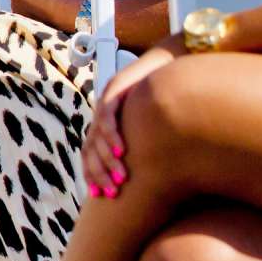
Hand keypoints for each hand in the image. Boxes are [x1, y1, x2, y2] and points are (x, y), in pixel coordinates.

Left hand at [83, 44, 180, 196]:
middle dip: (100, 174)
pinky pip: (107, 115)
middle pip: (90, 150)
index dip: (93, 175)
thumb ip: (152, 149)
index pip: (91, 155)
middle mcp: (102, 117)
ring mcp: (106, 103)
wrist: (171, 64)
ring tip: (121, 177)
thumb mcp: (158, 130)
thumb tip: (163, 180)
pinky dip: (111, 134)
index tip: (101, 196)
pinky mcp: (114, 90)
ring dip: (107, 159)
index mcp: (108, 127)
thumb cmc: (170, 100)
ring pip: (97, 137)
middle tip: (114, 192)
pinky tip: (120, 149)